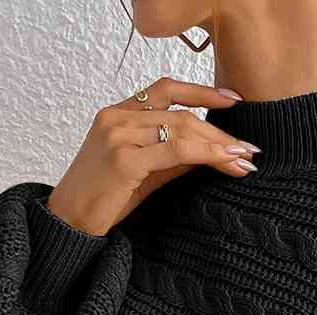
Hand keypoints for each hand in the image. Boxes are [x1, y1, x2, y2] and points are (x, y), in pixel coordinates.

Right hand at [45, 75, 260, 236]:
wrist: (68, 223)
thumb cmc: (102, 200)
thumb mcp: (142, 173)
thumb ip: (171, 158)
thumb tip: (210, 152)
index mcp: (118, 113)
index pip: (166, 90)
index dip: (202, 91)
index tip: (233, 101)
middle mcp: (116, 117)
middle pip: (180, 113)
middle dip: (219, 131)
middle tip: (248, 148)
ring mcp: (118, 135)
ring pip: (181, 128)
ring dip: (218, 144)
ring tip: (242, 160)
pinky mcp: (123, 159)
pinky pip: (175, 150)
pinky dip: (205, 154)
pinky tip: (224, 162)